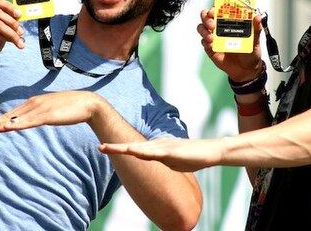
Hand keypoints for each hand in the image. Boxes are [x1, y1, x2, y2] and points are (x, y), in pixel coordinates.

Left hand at [0, 91, 106, 132]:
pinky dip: (17, 125)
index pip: (12, 114)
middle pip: (9, 116)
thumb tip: (33, 121)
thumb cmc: (71, 108)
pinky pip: (29, 122)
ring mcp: (39, 109)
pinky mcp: (47, 114)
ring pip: (16, 119)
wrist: (88, 103)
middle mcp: (33, 104)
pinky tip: (7, 128)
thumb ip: (41, 115)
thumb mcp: (52, 112)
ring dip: (0, 124)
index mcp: (34, 104)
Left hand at [99, 138, 219, 171]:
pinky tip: (132, 151)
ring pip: (140, 148)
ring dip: (123, 149)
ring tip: (108, 148)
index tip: (105, 148)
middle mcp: (157, 145)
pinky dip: (142, 152)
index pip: (135, 149)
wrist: (210, 151)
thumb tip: (156, 164)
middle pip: (133, 147)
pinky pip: (154, 153)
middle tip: (99, 147)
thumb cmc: (192, 157)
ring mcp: (164, 148)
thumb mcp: (173, 162)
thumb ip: (162, 161)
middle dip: (116, 148)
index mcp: (157, 148)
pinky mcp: (171, 151)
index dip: (120, 148)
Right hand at [198, 7, 263, 80]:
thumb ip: (256, 28)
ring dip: (204, 29)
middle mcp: (220, 27)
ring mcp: (213, 37)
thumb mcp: (256, 40)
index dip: (216, 6)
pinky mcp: (210, 48)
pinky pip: (203, 42)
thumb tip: (257, 17)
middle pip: (206, 16)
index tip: (217, 8)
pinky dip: (205, 41)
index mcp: (230, 22)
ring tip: (211, 37)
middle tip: (212, 22)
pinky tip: (211, 44)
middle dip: (206, 16)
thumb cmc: (250, 52)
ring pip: (202, 27)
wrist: (246, 70)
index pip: (220, 9)